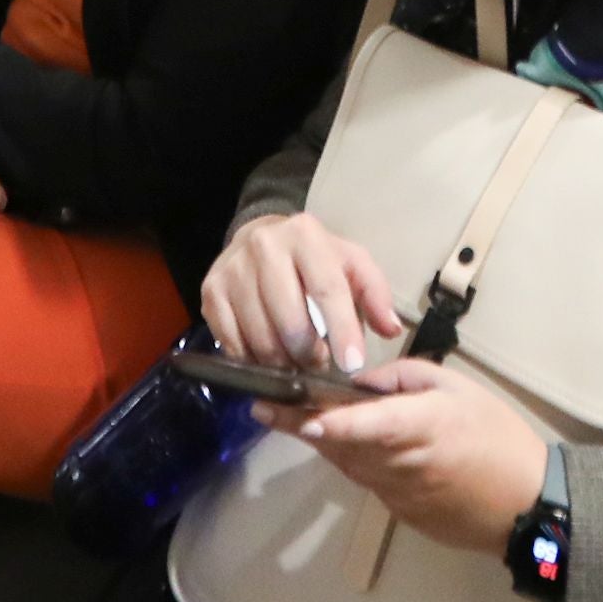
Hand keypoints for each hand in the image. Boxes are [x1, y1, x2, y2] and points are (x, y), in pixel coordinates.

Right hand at [200, 212, 404, 379]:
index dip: (342, 331)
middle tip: (319, 366)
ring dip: (282, 363)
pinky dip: (253, 362)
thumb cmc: (315, 258)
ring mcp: (232, 269)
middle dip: (310, 355)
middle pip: (290, 320)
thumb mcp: (351, 264)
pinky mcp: (211, 292)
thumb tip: (391, 329)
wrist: (261, 236)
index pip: (327, 289)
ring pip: (261, 337)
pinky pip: (233, 344)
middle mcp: (264, 246)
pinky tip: (268, 360)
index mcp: (305, 235)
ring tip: (296, 365)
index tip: (352, 366)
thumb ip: (375, 294)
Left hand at [277, 359, 551, 555]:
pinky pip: (364, 479)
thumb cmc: (498, 437)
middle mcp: (402, 463)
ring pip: (347, 464)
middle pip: (344, 444)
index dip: (335, 424)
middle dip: (301, 425)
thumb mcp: (460, 390)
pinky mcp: (398, 510)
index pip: (372, 426)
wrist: (524, 505)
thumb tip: (365, 381)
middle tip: (262, 405)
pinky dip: (347, 458)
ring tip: (284, 415)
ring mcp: (397, 493)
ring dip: (319, 440)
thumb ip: (409, 377)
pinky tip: (335, 440)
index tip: (303, 418)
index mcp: (423, 428)